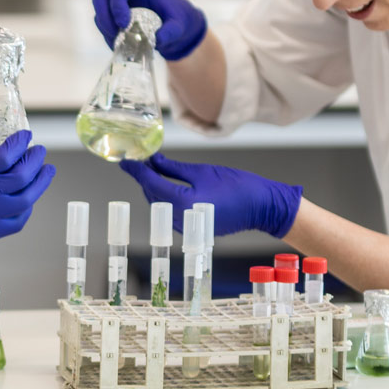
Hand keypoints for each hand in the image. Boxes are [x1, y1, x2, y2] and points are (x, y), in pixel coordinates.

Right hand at [0, 129, 55, 284]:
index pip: (5, 156)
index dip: (20, 144)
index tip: (26, 136)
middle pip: (21, 177)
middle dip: (35, 161)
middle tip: (39, 151)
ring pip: (24, 202)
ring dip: (38, 185)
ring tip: (45, 173)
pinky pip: (14, 224)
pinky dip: (25, 211)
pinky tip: (27, 201)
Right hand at [92, 0, 207, 60]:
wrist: (176, 26)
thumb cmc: (178, 19)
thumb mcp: (179, 26)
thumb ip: (171, 32)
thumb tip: (157, 40)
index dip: (116, 5)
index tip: (124, 24)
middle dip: (103, 15)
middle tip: (114, 33)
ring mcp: (118, 2)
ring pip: (99, 10)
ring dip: (105, 27)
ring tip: (120, 42)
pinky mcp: (114, 15)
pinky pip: (103, 23)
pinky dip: (108, 35)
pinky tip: (120, 45)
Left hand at [121, 154, 302, 238]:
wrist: (263, 206)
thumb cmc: (237, 186)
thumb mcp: (201, 171)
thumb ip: (172, 168)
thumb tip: (153, 160)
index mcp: (181, 204)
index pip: (151, 185)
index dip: (137, 170)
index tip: (126, 161)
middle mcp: (180, 220)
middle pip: (153, 196)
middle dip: (145, 178)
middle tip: (140, 159)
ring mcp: (187, 228)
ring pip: (161, 205)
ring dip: (155, 188)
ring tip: (152, 168)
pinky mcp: (193, 229)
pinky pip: (172, 211)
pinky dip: (167, 197)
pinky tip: (167, 183)